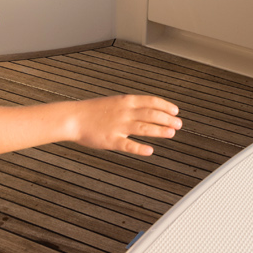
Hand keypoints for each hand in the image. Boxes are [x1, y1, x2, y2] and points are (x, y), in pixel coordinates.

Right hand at [66, 95, 181, 155]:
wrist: (73, 117)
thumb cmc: (93, 111)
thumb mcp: (114, 102)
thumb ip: (130, 106)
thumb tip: (148, 109)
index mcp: (126, 101)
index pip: (151, 101)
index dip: (166, 106)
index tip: (176, 111)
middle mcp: (125, 112)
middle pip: (151, 114)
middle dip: (167, 119)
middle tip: (179, 124)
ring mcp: (118, 126)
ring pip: (144, 128)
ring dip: (159, 131)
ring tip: (171, 133)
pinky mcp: (111, 140)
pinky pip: (128, 145)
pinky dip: (140, 148)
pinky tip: (150, 151)